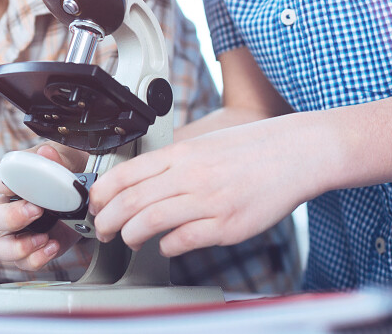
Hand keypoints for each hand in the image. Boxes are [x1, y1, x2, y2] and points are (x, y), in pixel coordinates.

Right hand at [0, 144, 85, 270]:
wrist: (90, 195)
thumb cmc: (70, 171)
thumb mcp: (68, 159)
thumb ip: (56, 157)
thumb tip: (45, 154)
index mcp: (13, 181)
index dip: (0, 184)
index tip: (15, 186)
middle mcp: (10, 207)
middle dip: (12, 217)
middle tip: (37, 211)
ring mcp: (19, 232)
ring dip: (18, 246)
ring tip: (42, 238)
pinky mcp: (33, 249)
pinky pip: (23, 262)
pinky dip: (37, 258)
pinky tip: (54, 245)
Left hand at [89, 119, 311, 256]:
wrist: (295, 152)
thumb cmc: (251, 149)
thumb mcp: (204, 144)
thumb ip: (172, 163)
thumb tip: (139, 184)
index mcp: (182, 153)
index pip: (125, 173)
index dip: (101, 194)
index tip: (95, 205)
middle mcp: (190, 175)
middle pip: (129, 201)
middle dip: (106, 221)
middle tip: (102, 231)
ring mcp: (208, 201)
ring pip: (149, 222)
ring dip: (129, 236)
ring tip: (128, 240)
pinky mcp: (226, 225)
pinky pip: (182, 241)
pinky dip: (165, 246)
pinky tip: (165, 245)